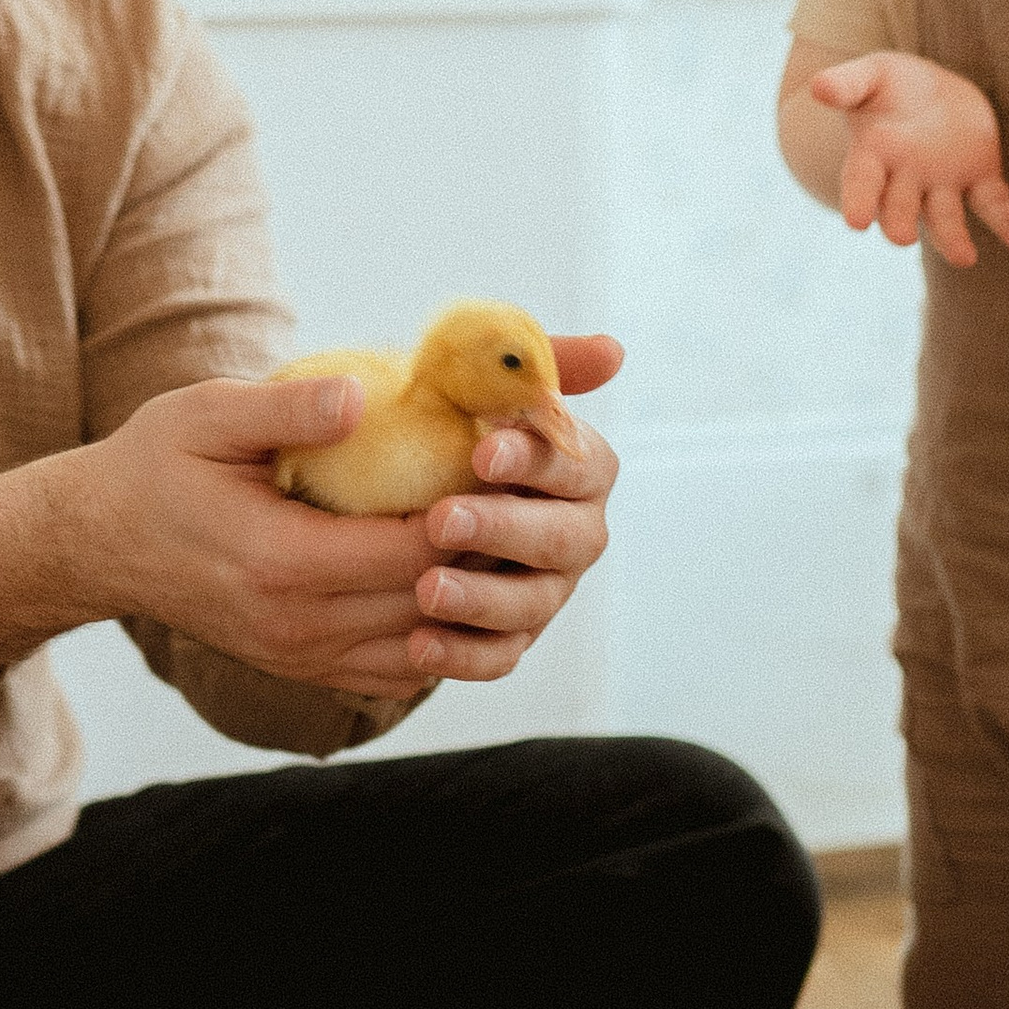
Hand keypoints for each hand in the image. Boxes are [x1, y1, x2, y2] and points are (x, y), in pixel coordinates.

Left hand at [408, 332, 621, 678]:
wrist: (396, 487)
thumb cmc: (445, 425)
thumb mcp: (475, 384)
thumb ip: (536, 365)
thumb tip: (613, 351)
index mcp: (579, 468)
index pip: (579, 464)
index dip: (536, 460)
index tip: (480, 452)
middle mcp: (576, 532)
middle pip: (564, 540)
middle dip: (505, 530)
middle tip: (443, 521)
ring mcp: (547, 590)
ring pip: (533, 606)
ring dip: (482, 600)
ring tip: (426, 590)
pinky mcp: (510, 636)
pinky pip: (498, 657)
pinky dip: (462, 656)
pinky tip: (418, 647)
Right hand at [807, 51, 1008, 267]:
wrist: (929, 90)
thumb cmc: (889, 84)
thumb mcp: (869, 76)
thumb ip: (847, 84)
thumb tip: (818, 87)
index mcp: (873, 155)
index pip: (860, 183)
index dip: (857, 201)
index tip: (855, 222)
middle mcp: (904, 179)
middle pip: (900, 208)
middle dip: (900, 223)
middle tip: (901, 239)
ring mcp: (942, 184)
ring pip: (946, 218)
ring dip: (953, 240)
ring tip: (964, 258)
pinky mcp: (979, 179)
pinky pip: (993, 206)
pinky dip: (1008, 225)